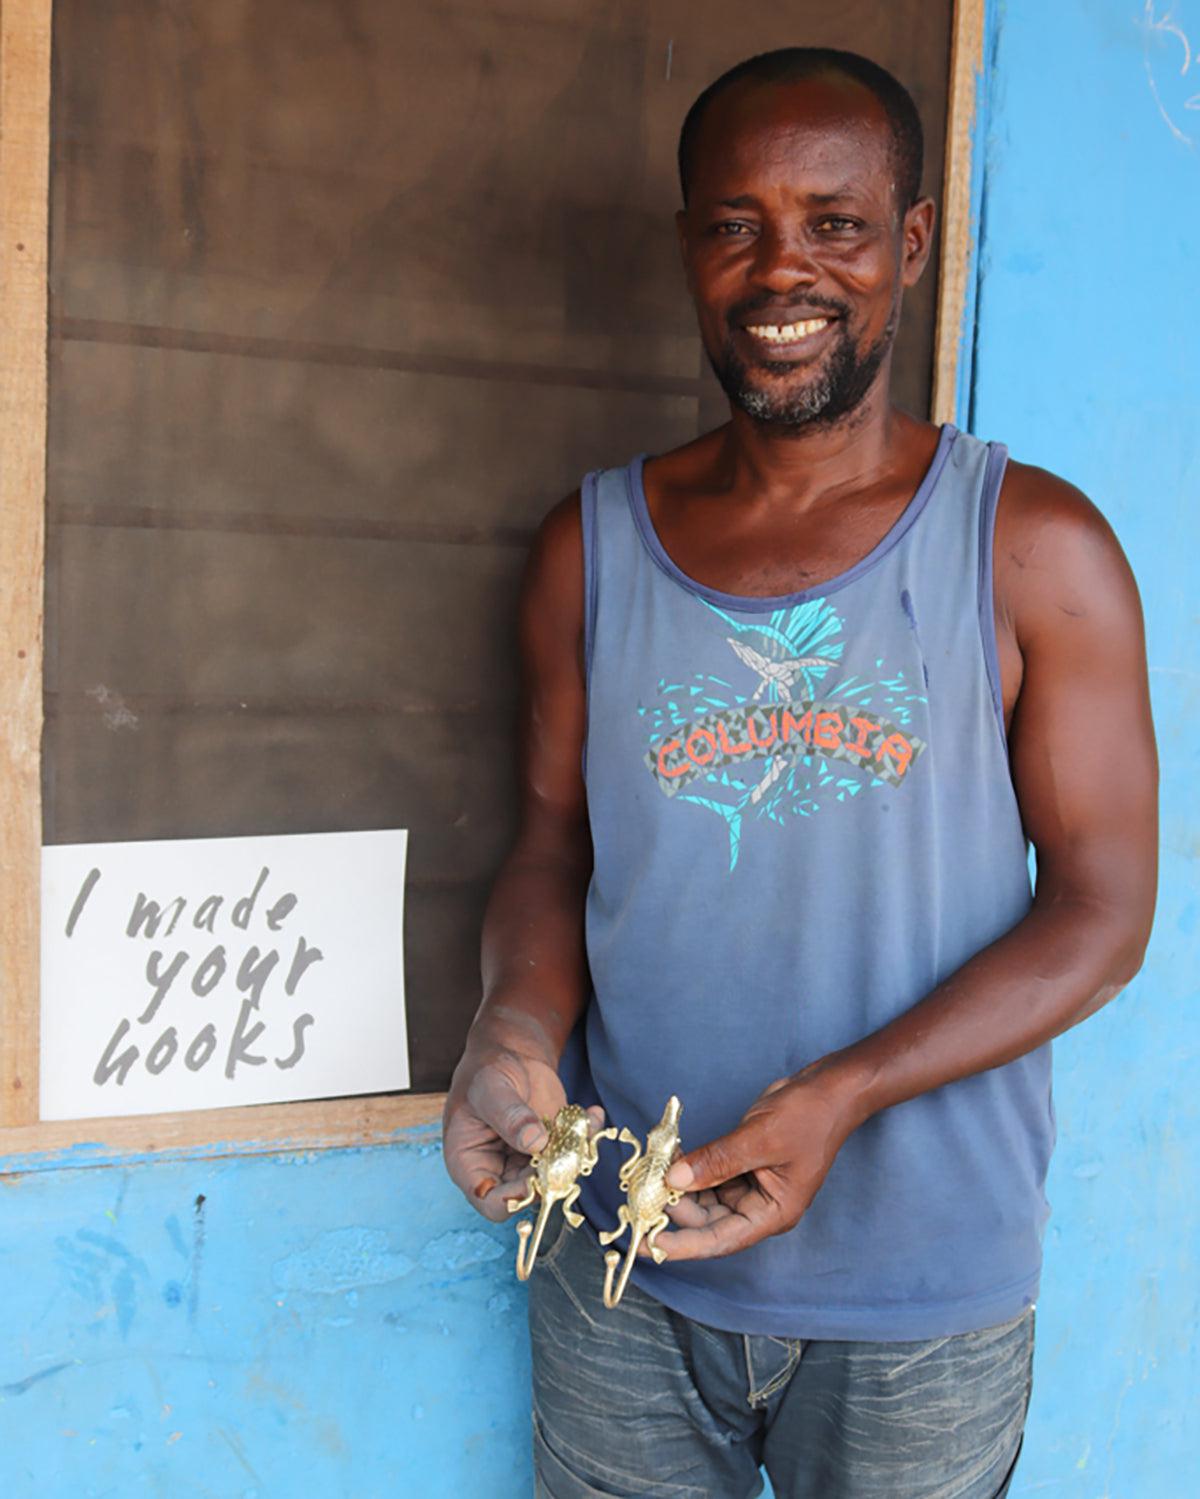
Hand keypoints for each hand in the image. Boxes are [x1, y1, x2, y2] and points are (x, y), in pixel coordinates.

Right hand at [442, 1031, 604, 1222]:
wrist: (509, 1052)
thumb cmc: (485, 1070)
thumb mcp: (491, 1088)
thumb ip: (509, 1115)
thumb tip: (535, 1142)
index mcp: (469, 1163)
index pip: (488, 1201)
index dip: (512, 1199)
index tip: (535, 1179)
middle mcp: (498, 1170)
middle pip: (526, 1195)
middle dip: (550, 1177)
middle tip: (566, 1150)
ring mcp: (527, 1161)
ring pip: (554, 1178)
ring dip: (573, 1159)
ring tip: (583, 1126)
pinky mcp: (552, 1148)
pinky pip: (573, 1155)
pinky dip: (587, 1138)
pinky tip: (593, 1114)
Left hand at [652, 1066, 860, 1260]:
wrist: (829, 1089)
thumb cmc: (808, 1117)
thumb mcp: (759, 1140)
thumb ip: (716, 1161)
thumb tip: (674, 1180)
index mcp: (773, 1214)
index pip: (720, 1239)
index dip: (682, 1245)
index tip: (647, 1244)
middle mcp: (760, 1207)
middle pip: (709, 1221)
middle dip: (676, 1211)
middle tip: (640, 1199)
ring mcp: (752, 1186)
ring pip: (707, 1199)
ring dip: (679, 1188)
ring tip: (649, 1175)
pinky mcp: (744, 1165)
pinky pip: (710, 1175)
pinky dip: (690, 1168)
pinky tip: (669, 1157)